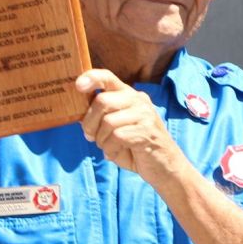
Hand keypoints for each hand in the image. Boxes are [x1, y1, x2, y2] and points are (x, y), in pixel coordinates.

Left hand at [75, 69, 185, 184]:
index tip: (78, 86)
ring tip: (108, 147)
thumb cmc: (135, 147)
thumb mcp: (116, 128)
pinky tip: (115, 153)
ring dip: (101, 140)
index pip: (108, 77)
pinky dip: (110, 149)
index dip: (92, 78)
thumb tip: (78, 114)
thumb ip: (102, 117)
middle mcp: (138, 100)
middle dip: (89, 122)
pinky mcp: (146, 131)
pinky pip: (117, 137)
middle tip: (90, 136)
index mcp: (128, 95)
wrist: (164, 167)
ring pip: (108, 122)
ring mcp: (144, 115)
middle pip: (102, 101)